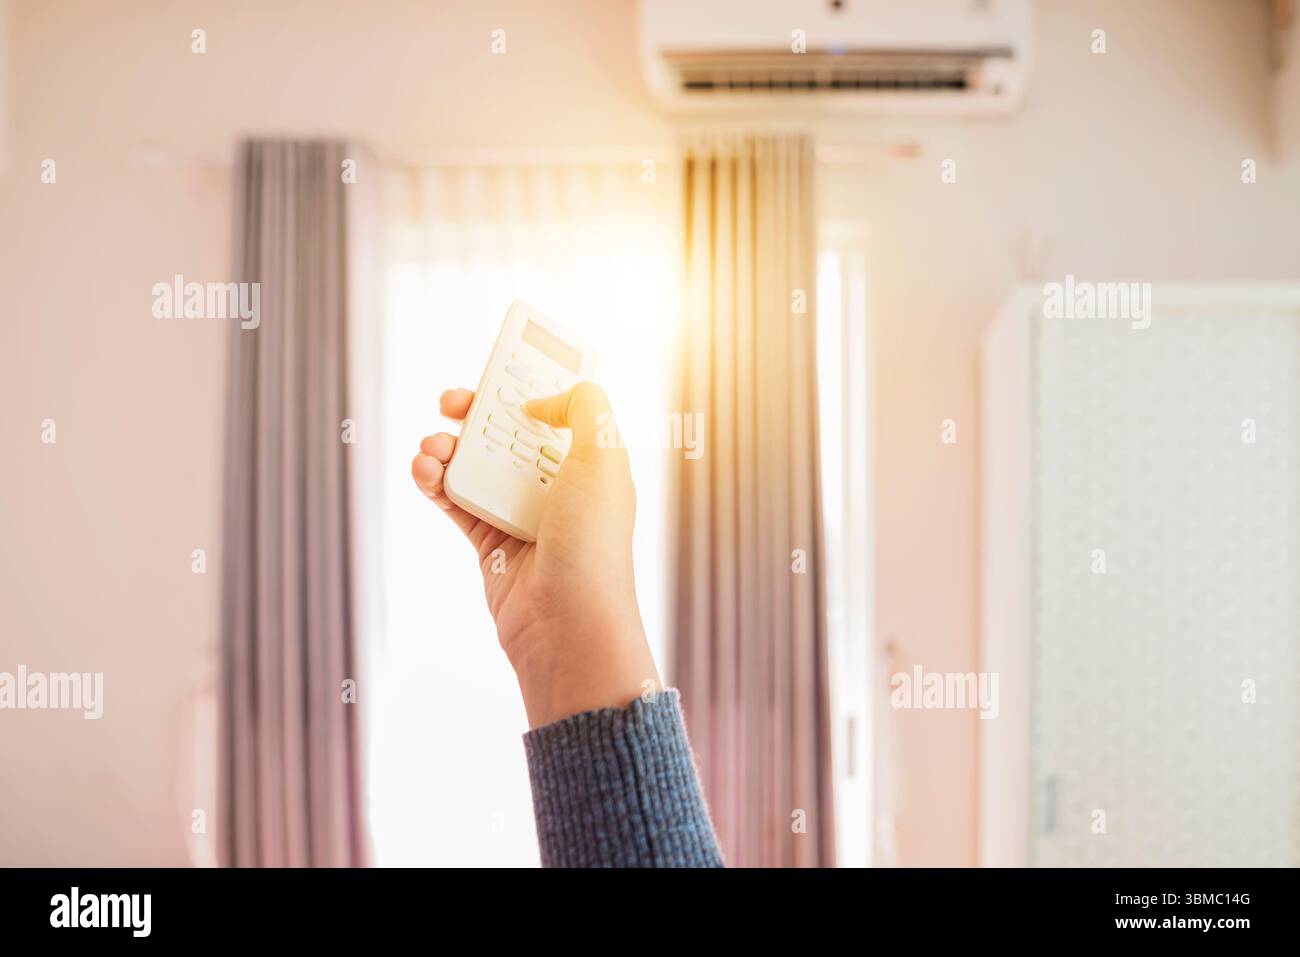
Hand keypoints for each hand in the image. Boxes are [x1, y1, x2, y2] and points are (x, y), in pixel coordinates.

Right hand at [411, 383, 661, 728]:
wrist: (567, 624)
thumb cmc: (593, 545)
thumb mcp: (604, 457)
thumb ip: (584, 406)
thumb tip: (541, 400)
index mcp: (589, 462)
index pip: (556, 409)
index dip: (527, 385)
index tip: (499, 367)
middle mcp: (555, 484)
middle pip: (507, 431)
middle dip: (476, 410)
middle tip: (452, 400)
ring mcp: (520, 512)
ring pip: (474, 462)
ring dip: (446, 446)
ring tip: (432, 447)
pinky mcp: (488, 540)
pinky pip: (454, 499)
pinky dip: (434, 480)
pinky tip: (424, 470)